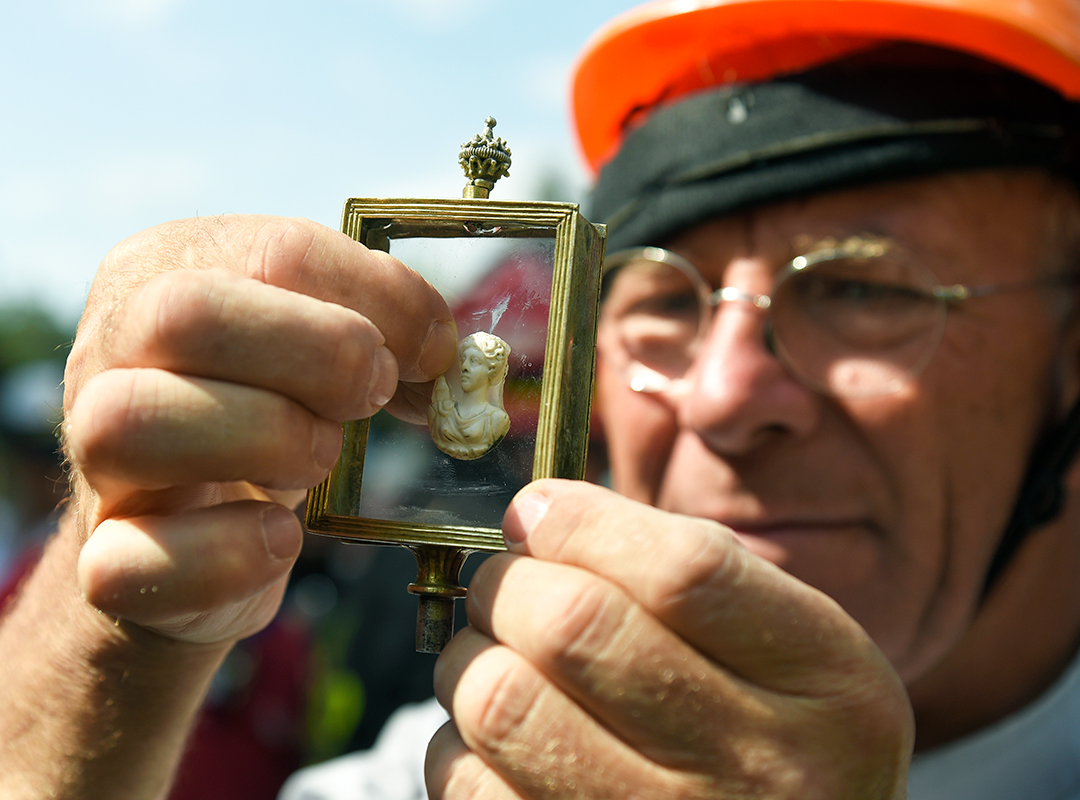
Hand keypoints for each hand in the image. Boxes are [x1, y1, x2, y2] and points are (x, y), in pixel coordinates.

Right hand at [62, 215, 455, 644]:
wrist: (187, 536)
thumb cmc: (262, 419)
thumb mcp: (310, 353)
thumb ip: (371, 331)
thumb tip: (448, 357)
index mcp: (167, 269)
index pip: (277, 248)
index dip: (378, 298)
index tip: (434, 351)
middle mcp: (108, 347)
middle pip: (185, 314)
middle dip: (316, 354)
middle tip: (371, 395)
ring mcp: (90, 454)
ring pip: (134, 421)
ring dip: (268, 439)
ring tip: (320, 457)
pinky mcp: (103, 559)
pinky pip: (136, 558)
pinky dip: (231, 551)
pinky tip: (278, 537)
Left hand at [427, 480, 912, 798]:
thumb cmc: (772, 734)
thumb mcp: (793, 644)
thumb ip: (690, 567)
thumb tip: (538, 513)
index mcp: (824, 679)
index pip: (681, 571)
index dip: (581, 522)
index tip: (535, 510)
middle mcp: (759, 766)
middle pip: (576, 627)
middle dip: (509, 582)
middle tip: (506, 585)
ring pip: (503, 704)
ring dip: (472, 659)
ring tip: (496, 656)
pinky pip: (470, 783)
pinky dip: (459, 742)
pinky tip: (503, 737)